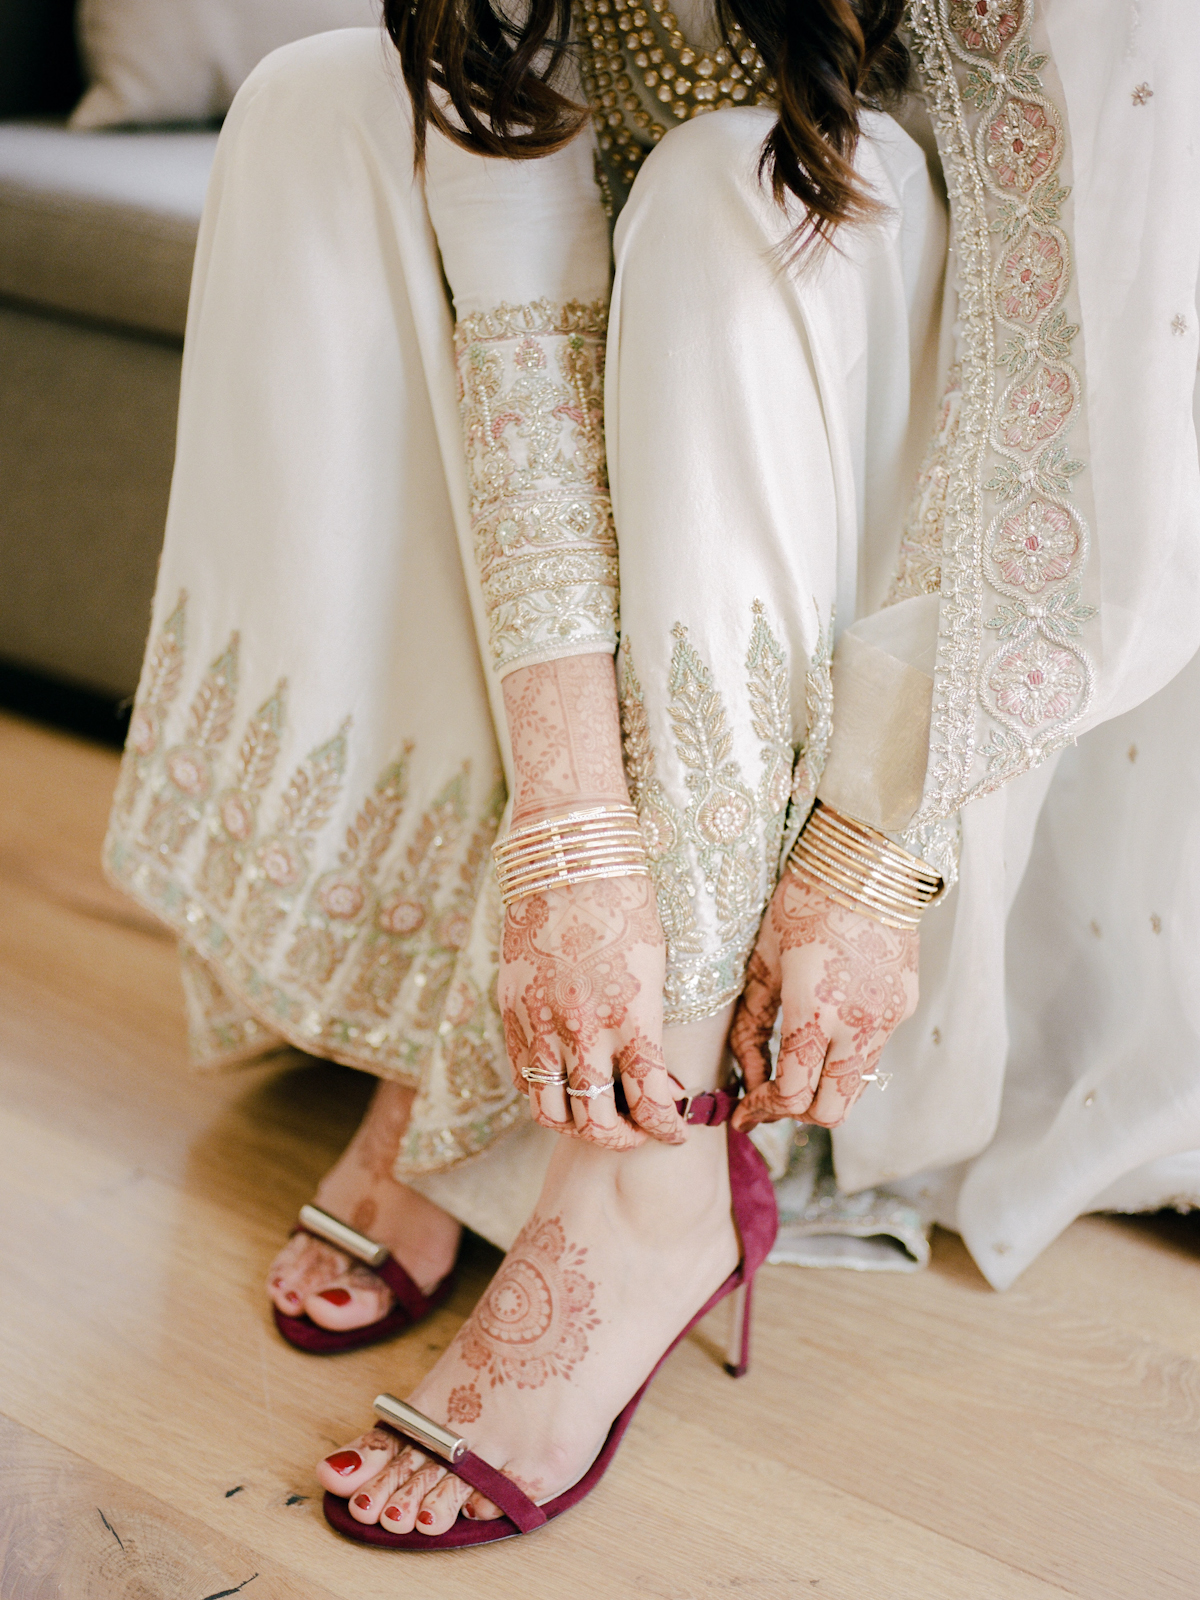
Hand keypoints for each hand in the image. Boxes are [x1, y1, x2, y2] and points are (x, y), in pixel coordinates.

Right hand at [499, 873, 685, 1148]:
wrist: (568, 860)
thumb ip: (647, 1025)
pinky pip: (524, 1076)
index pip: (652, 1101)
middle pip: (597, 1121)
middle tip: (636, 1135)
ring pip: (551, 1111)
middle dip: (622, 1140)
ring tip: (595, 1121)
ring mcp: (540, 1022)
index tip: (675, 1134)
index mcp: (632, 1016)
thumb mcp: (654, 966)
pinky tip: (563, 1085)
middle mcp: (582, 1028)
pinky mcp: (510, 1011)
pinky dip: (545, 1093)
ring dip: (576, 1128)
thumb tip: (650, 1073)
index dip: (665, 1128)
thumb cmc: (625, 905)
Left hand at [729, 873, 917, 1130]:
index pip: (792, 1094)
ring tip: (796, 1068)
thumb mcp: (763, 962)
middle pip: (831, 1109)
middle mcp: (858, 1024)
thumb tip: (748, 1075)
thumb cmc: (801, 902)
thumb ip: (752, 1025)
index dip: (764, 1109)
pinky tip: (825, 1032)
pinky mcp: (904, 1006)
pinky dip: (845, 1057)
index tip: (745, 1109)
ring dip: (824, 1089)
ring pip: (856, 1086)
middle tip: (771, 1096)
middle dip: (796, 1112)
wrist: (865, 862)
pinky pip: (872, 1051)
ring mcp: (888, 1018)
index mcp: (814, 1011)